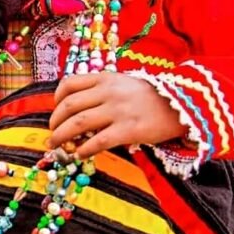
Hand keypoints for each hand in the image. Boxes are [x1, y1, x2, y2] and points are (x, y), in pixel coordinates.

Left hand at [48, 73, 185, 158]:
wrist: (181, 105)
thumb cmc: (150, 97)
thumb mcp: (124, 84)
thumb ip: (102, 92)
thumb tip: (77, 110)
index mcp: (106, 79)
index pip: (70, 84)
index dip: (56, 99)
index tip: (56, 110)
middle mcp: (108, 92)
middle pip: (69, 106)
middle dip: (54, 122)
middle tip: (52, 134)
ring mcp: (118, 111)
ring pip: (78, 124)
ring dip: (61, 137)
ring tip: (57, 146)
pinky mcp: (128, 130)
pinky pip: (98, 142)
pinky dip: (83, 150)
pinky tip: (80, 155)